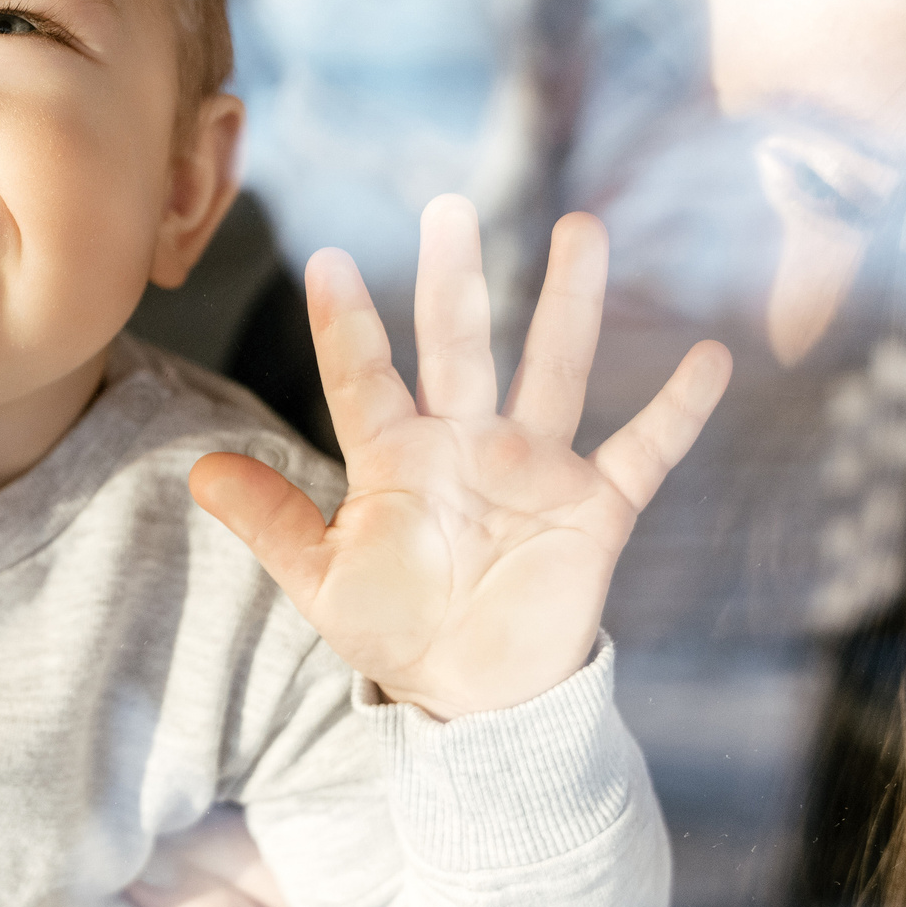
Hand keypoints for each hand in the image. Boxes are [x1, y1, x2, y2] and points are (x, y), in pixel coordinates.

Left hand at [191, 198, 729, 716]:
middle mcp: (467, 444)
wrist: (475, 698)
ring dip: (570, 305)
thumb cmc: (397, 630)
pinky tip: (708, 357)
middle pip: (459, 348)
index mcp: (397, 458)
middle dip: (454, 282)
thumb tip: (198, 473)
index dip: (345, 324)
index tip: (324, 260)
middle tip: (449, 208)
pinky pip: (643, 449)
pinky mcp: (593, 507)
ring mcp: (534, 468)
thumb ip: (271, 522)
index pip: (364, 378)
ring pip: (554, 370)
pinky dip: (676, 409)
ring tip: (580, 228)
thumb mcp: (322, 582)